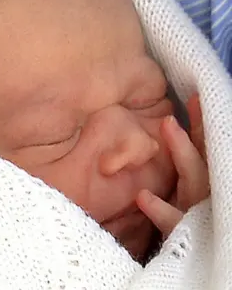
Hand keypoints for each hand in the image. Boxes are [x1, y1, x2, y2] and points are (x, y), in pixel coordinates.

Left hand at [136, 93, 208, 236]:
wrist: (187, 251)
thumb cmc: (183, 209)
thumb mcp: (184, 179)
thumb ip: (182, 154)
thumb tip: (165, 122)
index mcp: (204, 178)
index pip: (204, 146)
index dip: (200, 122)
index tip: (194, 98)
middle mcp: (205, 191)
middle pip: (202, 157)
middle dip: (194, 129)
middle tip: (179, 106)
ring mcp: (196, 212)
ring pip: (195, 182)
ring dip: (183, 153)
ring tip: (168, 126)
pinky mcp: (183, 233)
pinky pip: (173, 221)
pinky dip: (160, 209)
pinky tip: (143, 197)